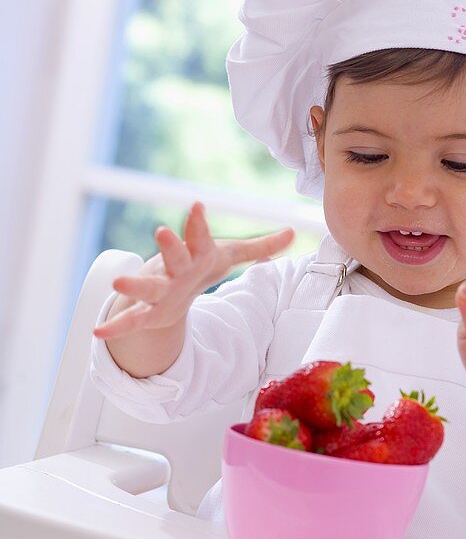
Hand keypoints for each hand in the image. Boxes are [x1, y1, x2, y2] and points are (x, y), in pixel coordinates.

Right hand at [92, 202, 294, 340]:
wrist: (169, 291)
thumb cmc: (199, 267)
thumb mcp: (229, 256)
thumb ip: (261, 246)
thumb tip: (294, 232)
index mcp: (196, 254)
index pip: (200, 236)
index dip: (198, 223)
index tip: (197, 205)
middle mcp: (175, 269)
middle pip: (174, 257)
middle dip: (169, 246)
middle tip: (161, 231)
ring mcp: (159, 289)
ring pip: (147, 287)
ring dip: (134, 284)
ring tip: (117, 282)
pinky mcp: (149, 311)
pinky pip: (132, 320)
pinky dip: (116, 327)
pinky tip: (98, 334)